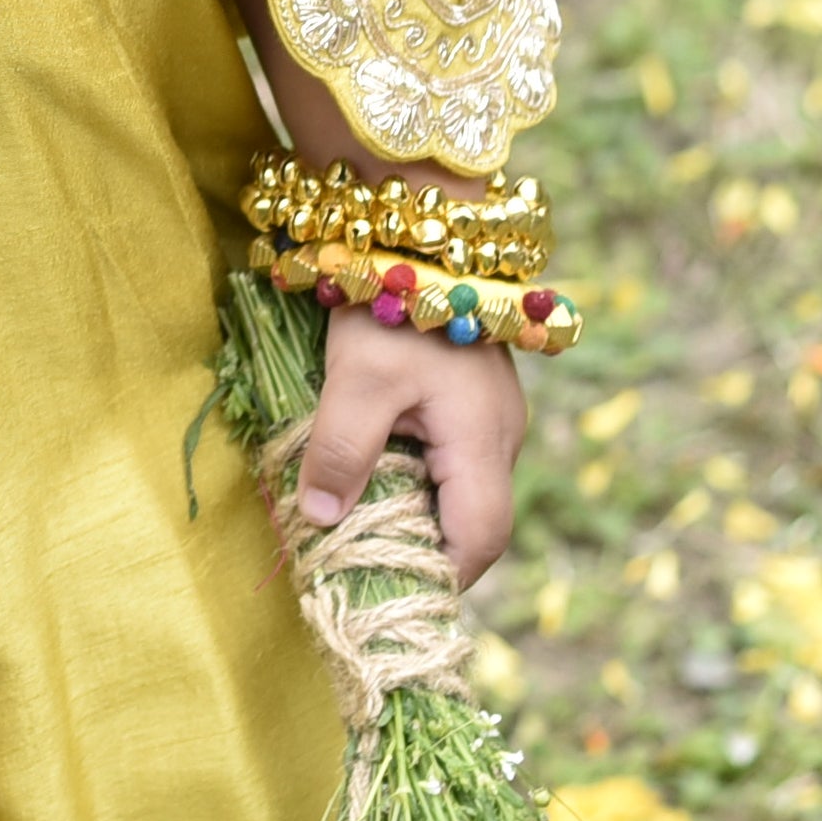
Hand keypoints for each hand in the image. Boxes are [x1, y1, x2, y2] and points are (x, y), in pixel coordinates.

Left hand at [299, 317, 527, 586]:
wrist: (420, 233)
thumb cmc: (394, 302)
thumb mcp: (356, 378)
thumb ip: (340, 451)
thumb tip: (321, 520)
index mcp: (484, 441)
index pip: (481, 539)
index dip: (442, 574)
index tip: (388, 587)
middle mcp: (501, 437)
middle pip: (472, 521)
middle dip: (419, 547)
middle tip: (357, 560)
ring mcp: (491, 417)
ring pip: (458, 489)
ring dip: (412, 508)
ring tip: (353, 518)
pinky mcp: (472, 399)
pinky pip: (450, 457)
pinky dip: (413, 474)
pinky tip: (369, 468)